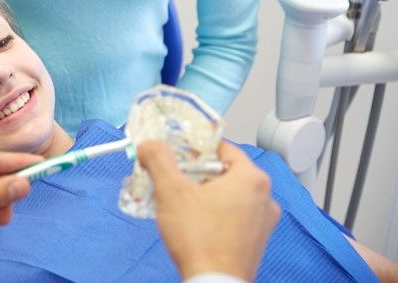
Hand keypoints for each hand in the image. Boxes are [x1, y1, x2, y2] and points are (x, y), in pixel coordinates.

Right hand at [138, 140, 280, 280]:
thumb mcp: (171, 190)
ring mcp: (263, 221)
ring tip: (180, 202)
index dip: (194, 148)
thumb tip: (151, 146)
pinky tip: (194, 221)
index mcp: (252, 178)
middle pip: (225, 171)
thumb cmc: (201, 241)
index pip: (222, 148)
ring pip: (229, 194)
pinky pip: (234, 215)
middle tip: (174, 178)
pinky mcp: (255, 239)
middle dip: (196, 173)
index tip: (176, 153)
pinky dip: (215, 213)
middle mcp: (264, 197)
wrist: (213, 282)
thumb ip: (159, 160)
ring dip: (204, 193)